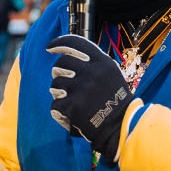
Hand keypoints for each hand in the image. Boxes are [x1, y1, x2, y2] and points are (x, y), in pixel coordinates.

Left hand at [47, 34, 131, 163]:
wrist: (121, 126)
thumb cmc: (114, 100)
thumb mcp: (110, 74)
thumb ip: (92, 63)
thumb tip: (67, 52)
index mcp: (102, 62)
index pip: (75, 44)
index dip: (59, 43)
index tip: (50, 48)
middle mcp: (92, 72)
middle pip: (60, 64)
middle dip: (59, 73)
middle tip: (66, 84)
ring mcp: (81, 89)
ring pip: (55, 84)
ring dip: (59, 93)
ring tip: (73, 101)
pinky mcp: (73, 106)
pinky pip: (55, 104)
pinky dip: (61, 111)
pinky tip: (72, 114)